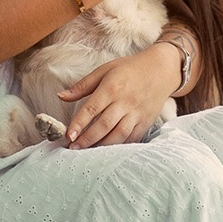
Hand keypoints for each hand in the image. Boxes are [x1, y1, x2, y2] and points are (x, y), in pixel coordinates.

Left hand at [58, 46, 179, 147]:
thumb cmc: (129, 69)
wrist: (161, 70)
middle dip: (87, 139)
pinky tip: (107, 151)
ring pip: (118, 134)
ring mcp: (137, 113)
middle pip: (104, 125)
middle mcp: (125, 102)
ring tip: (88, 152)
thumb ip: (82, 86)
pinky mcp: (146, 122)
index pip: (92, 108)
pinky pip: (132, 138)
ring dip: (102, 146)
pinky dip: (119, 146)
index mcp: (112, 87)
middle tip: (73, 148)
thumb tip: (61, 96)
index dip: (79, 123)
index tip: (68, 135)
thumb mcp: (104, 70)